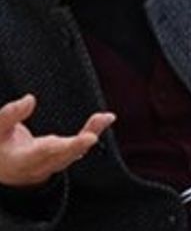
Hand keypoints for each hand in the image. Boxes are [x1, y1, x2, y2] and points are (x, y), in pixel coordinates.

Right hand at [0, 94, 114, 187]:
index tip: (77, 141)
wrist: (3, 166)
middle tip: (92, 136)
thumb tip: (30, 99)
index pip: (40, 155)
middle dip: (77, 146)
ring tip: (105, 117)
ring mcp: (53, 163)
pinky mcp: (62, 156)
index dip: (59, 148)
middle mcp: (39, 166)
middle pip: (61, 157)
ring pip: (74, 152)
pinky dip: (91, 131)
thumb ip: (10, 114)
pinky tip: (105, 118)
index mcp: (20, 161)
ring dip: (91, 134)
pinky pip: (79, 146)